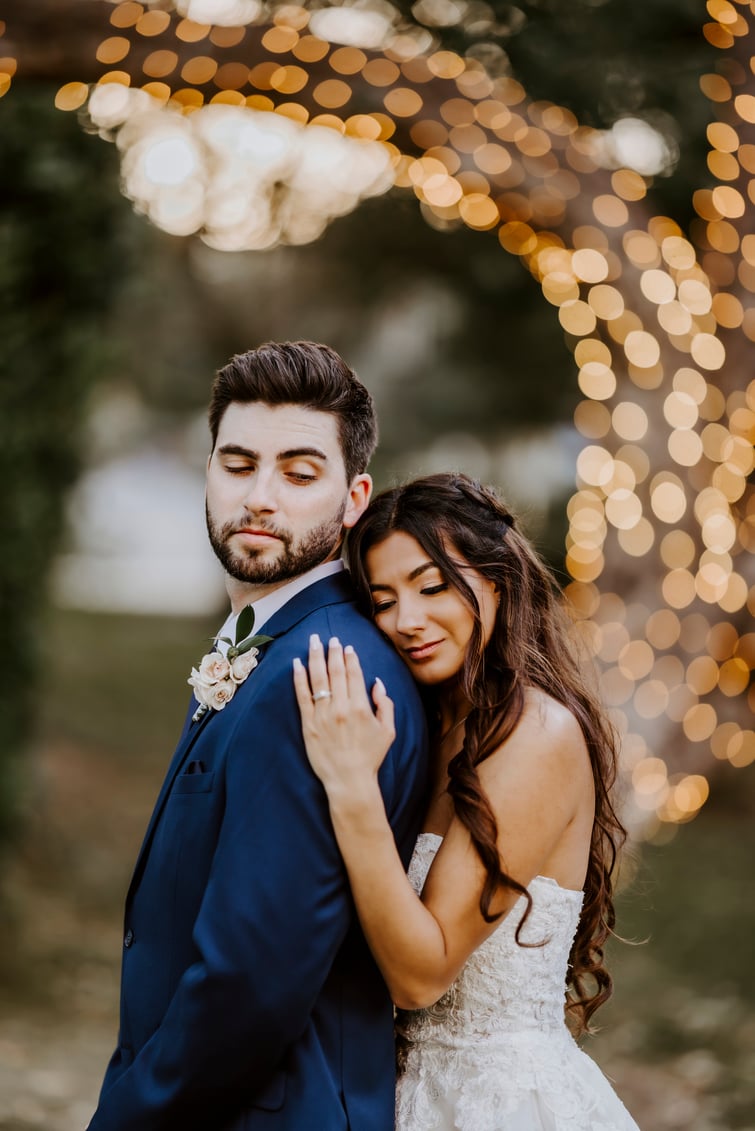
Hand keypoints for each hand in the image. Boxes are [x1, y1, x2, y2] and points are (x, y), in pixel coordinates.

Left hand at [293, 635, 395, 795]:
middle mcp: (341, 707)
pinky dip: (299, 678)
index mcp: (361, 707)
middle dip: (334, 651)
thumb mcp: (388, 731)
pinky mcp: (309, 724)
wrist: (349, 781)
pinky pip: (302, 696)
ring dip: (316, 657)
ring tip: (314, 642)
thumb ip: (385, 705)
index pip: (354, 674)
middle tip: (331, 638)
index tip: (347, 647)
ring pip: (318, 679)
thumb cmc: (370, 757)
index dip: (350, 658)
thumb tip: (377, 683)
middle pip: (335, 672)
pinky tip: (297, 664)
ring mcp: (323, 715)